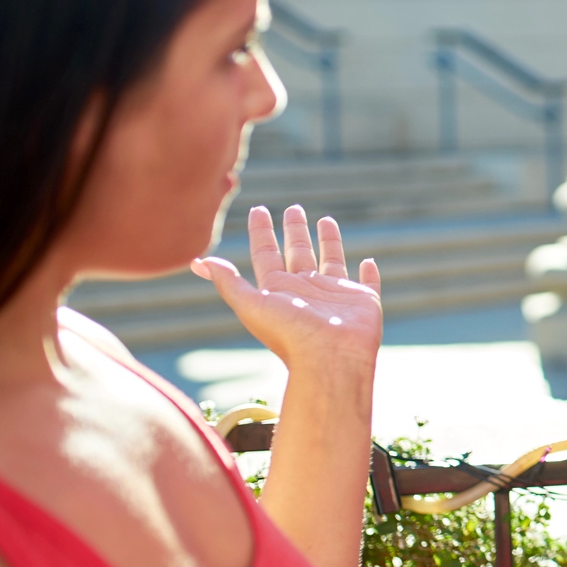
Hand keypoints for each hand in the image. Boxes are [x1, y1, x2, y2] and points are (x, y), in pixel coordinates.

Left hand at [191, 205, 381, 374]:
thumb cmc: (290, 334)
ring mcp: (334, 294)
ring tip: (325, 219)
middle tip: (293, 208)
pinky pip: (367, 282)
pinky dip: (368, 273)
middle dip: (294, 230)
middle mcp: (305, 289)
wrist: (330, 358)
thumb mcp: (251, 306)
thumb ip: (229, 283)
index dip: (260, 232)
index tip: (258, 210)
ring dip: (328, 241)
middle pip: (297, 252)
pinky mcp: (362, 301)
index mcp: (278, 289)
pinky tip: (368, 260)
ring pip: (331, 260)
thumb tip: (198, 262)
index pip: (266, 253)